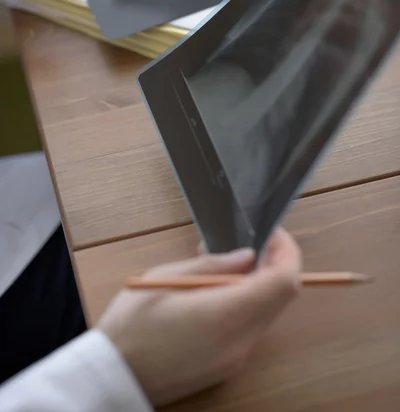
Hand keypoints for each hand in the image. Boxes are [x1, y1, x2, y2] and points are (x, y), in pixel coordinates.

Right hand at [99, 228, 300, 406]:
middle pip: (281, 297)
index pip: (283, 281)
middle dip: (273, 264)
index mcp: (226, 315)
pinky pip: (251, 328)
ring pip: (268, 312)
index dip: (286, 252)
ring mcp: (236, 359)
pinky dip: (245, 304)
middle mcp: (240, 341)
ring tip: (219, 267)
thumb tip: (247, 256)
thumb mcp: (166, 279)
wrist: (114, 378)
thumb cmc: (132, 324)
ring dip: (258, 284)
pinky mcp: (227, 367)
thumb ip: (212, 266)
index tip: (271, 234)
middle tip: (245, 245)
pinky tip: (214, 293)